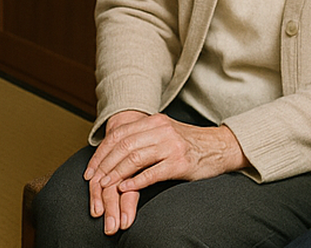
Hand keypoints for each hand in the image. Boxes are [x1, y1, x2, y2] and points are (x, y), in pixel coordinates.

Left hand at [83, 110, 247, 233]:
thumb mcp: (164, 133)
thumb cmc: (189, 143)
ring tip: (105, 184)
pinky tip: (126, 188)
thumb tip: (113, 150)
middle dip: (105, 164)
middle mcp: (161, 130)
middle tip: (93, 179)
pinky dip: (137, 181)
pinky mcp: (181, 163)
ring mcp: (171, 146)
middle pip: (124, 145)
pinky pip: (153, 172)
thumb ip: (142, 137)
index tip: (91, 168)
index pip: (119, 134)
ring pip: (135, 158)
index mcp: (154, 121)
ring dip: (117, 172)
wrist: (220, 147)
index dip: (102, 152)